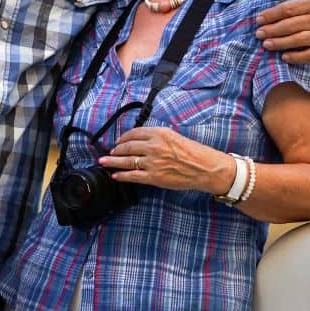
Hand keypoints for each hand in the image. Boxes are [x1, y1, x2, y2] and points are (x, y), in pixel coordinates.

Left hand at [99, 126, 232, 193]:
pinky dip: (121, 175)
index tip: (118, 141)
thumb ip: (157, 137)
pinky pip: (132, 176)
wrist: (205, 168)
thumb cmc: (194, 152)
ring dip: (112, 161)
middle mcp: (153, 146)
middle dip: (115, 150)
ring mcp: (152, 162)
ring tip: (104, 162)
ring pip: (126, 161)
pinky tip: (115, 175)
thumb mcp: (174, 136)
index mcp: (159, 133)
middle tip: (109, 152)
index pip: (134, 133)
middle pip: (127, 146)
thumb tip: (141, 141)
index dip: (123, 138)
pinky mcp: (154, 177)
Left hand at [257, 0, 309, 63]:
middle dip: (272, 30)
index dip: (271, 15)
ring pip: (299, 40)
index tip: (258, 19)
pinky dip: (296, 58)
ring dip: (280, 43)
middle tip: (258, 34)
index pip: (288, 9)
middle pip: (291, 26)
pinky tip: (283, 57)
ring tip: (266, 45)